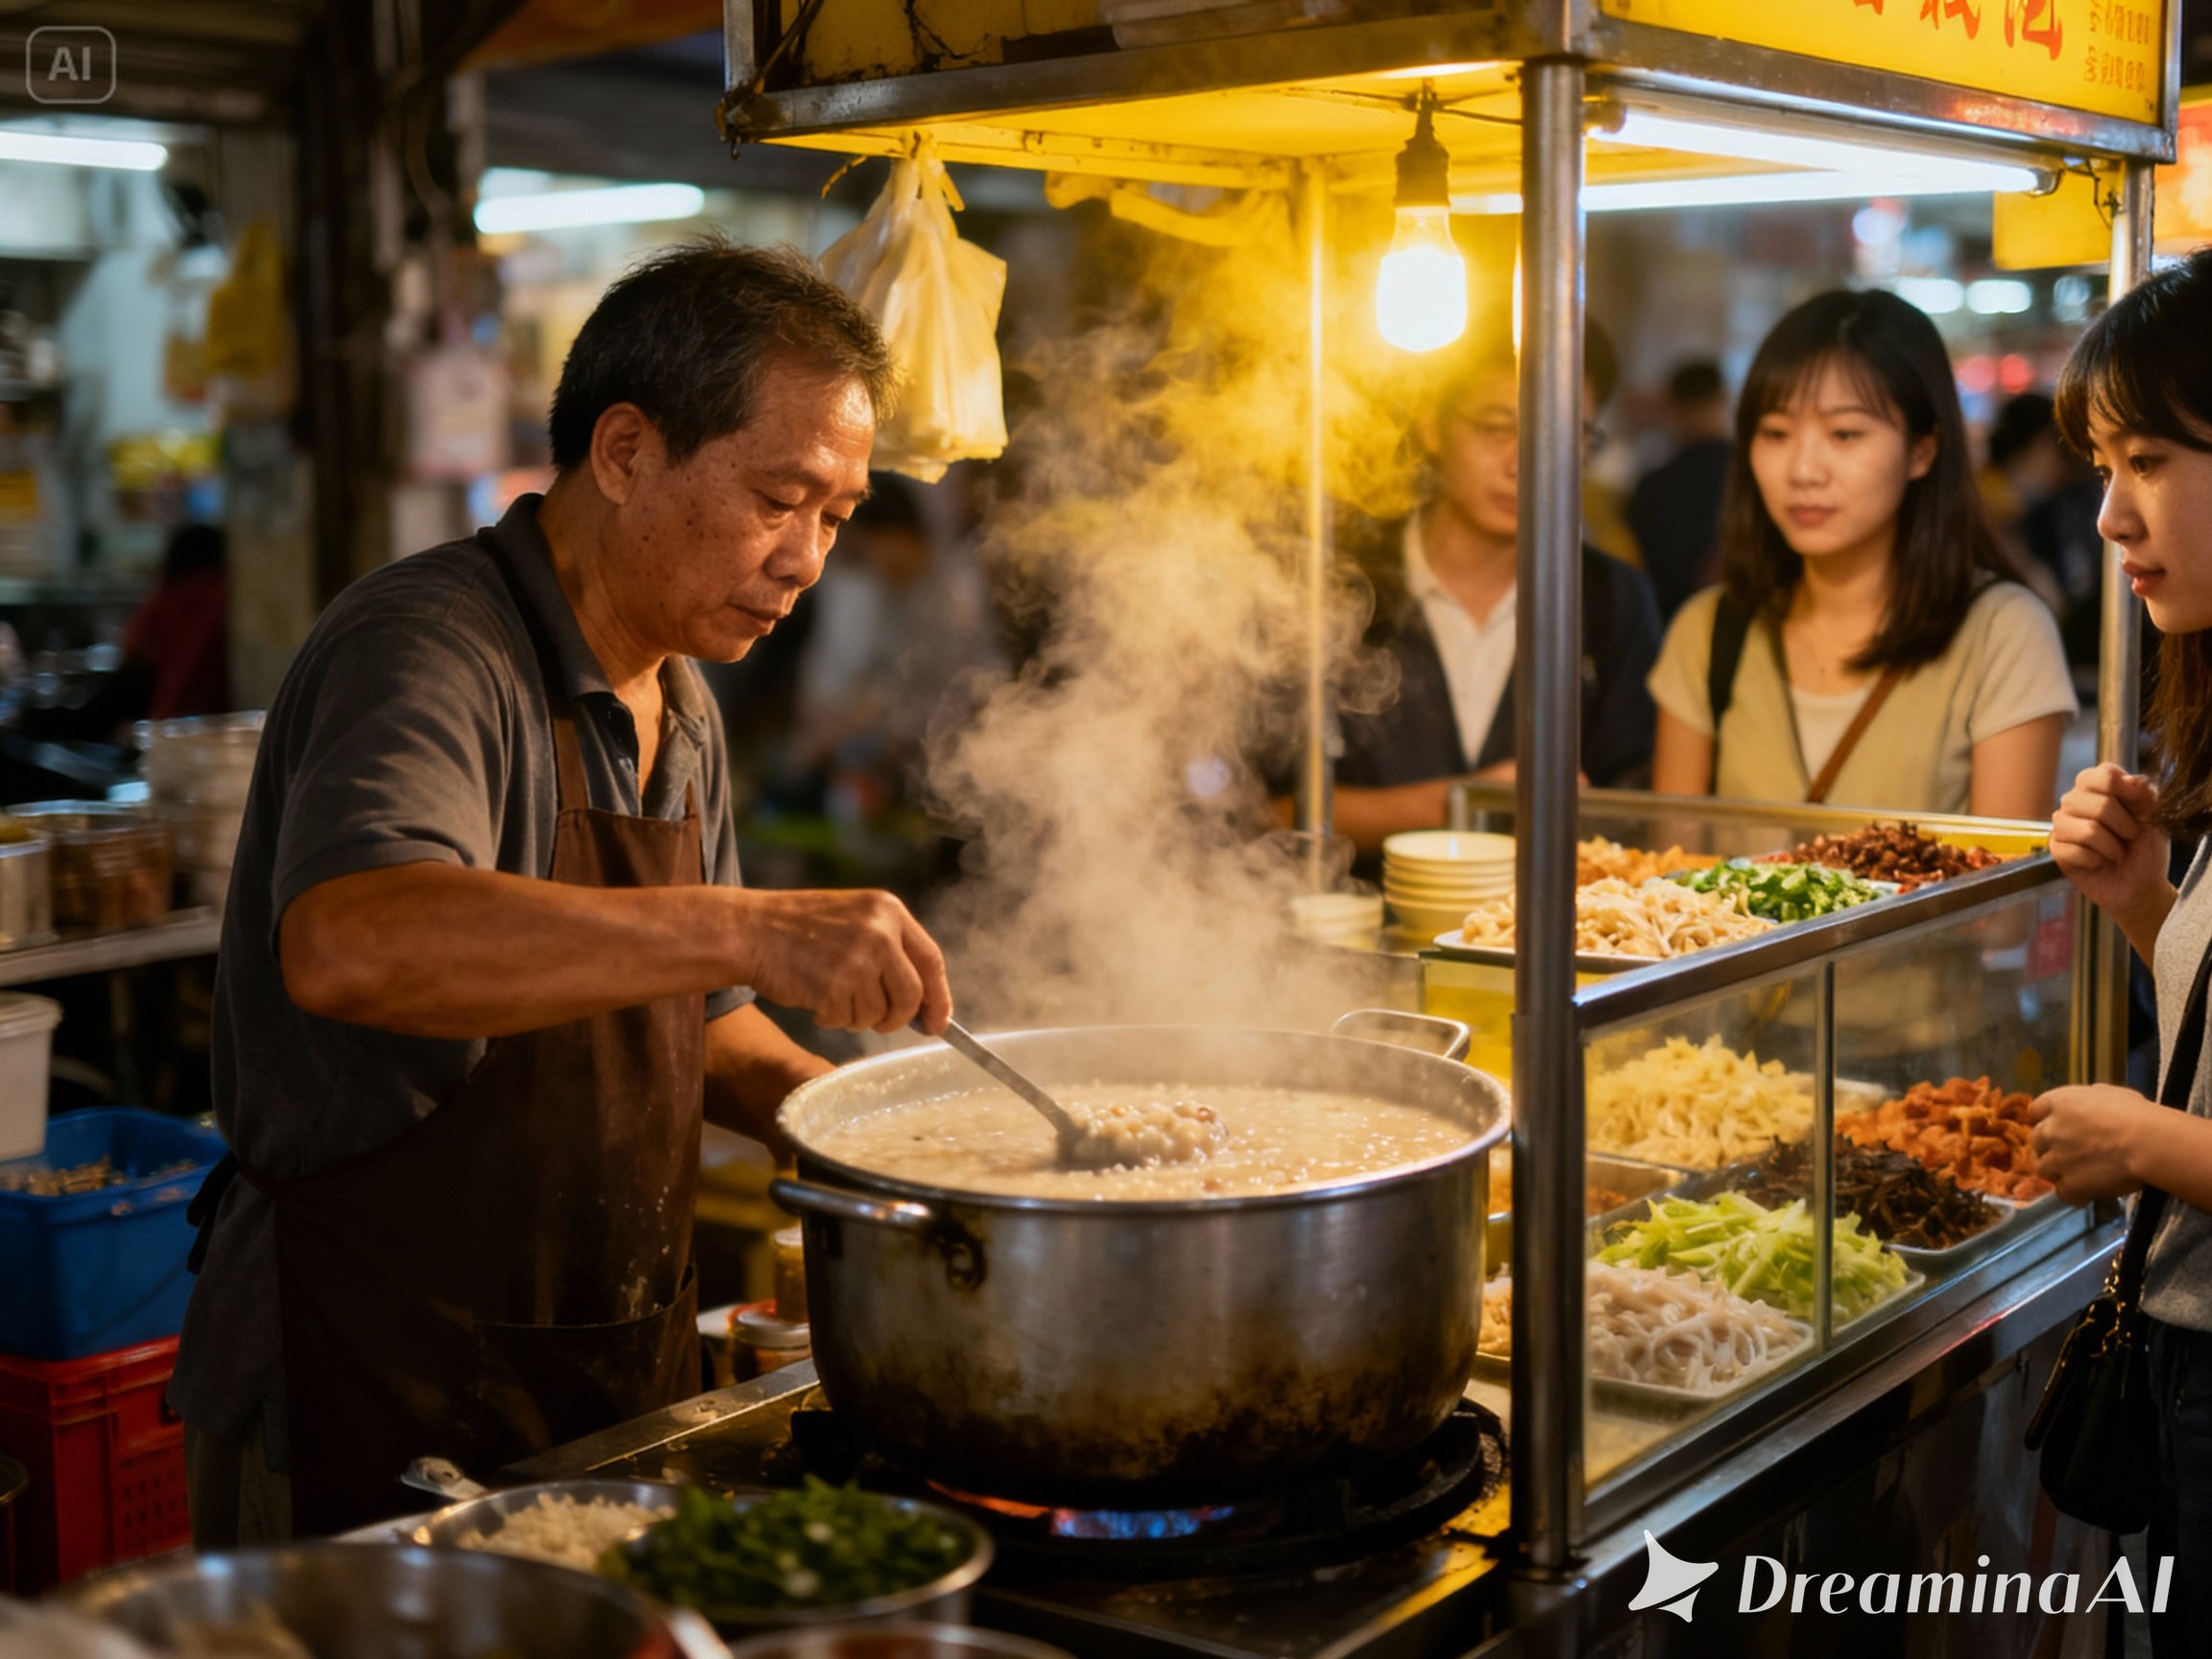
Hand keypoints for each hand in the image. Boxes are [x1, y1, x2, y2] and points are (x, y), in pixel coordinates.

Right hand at [726, 888, 952, 1034]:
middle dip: (897, 1018)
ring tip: (830, 992)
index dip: (939, 996)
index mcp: (889, 910)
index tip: (939, 1021)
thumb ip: (891, 950)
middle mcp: (880, 932)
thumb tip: (926, 1003)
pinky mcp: (834, 986)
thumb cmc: (799, 929)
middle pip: (911, 995)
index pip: (932, 959)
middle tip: (880, 1023)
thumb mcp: (854, 920)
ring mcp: (858, 959)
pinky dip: (831, 1018)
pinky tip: (813, 995)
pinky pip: (846, 1020)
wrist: (749, 930)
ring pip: (878, 1014)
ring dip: (856, 1016)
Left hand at [2028, 1084, 2158, 1202]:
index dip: (2044, 1120)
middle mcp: (2050, 1130)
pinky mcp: (2068, 1184)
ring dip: (2056, 1172)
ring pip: (2042, 1168)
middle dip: (2048, 1147)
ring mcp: (2056, 1159)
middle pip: (2036, 1141)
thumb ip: (2088, 1099)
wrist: (2148, 1142)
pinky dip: (2073, 1194)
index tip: (2055, 1128)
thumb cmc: (2136, 1114)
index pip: (2035, 1111)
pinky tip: (2087, 1194)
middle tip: (2068, 1154)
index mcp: (2059, 1103)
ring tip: (2077, 1175)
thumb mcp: (2109, 1094)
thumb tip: (2087, 1104)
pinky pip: (2062, 1193)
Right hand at [2050, 764, 2170, 935]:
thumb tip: (2132, 781)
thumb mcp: (2156, 817)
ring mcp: (2063, 824)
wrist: (2141, 885)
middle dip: (2125, 826)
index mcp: (2099, 787)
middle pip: (2098, 803)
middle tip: (2130, 837)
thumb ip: (2145, 795)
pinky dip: (2096, 861)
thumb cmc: (2146, 849)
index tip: (2142, 809)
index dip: (2126, 791)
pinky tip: (2098, 862)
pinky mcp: (2056, 848)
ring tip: (2116, 853)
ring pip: (2088, 830)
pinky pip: (2074, 851)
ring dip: (2112, 847)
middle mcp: (2076, 801)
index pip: (2103, 774)